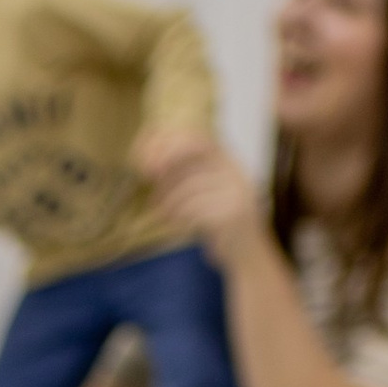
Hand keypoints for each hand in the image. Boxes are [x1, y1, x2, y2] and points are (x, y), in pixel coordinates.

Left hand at [132, 125, 260, 256]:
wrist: (245, 251)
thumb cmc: (213, 218)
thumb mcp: (198, 189)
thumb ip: (179, 173)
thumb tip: (145, 160)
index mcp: (224, 158)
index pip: (194, 135)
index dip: (164, 141)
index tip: (143, 157)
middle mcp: (233, 169)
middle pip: (193, 149)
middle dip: (165, 159)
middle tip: (147, 177)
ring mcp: (236, 190)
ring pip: (190, 184)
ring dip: (166, 197)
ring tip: (161, 209)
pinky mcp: (234, 214)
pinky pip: (195, 209)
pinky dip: (177, 215)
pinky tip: (172, 221)